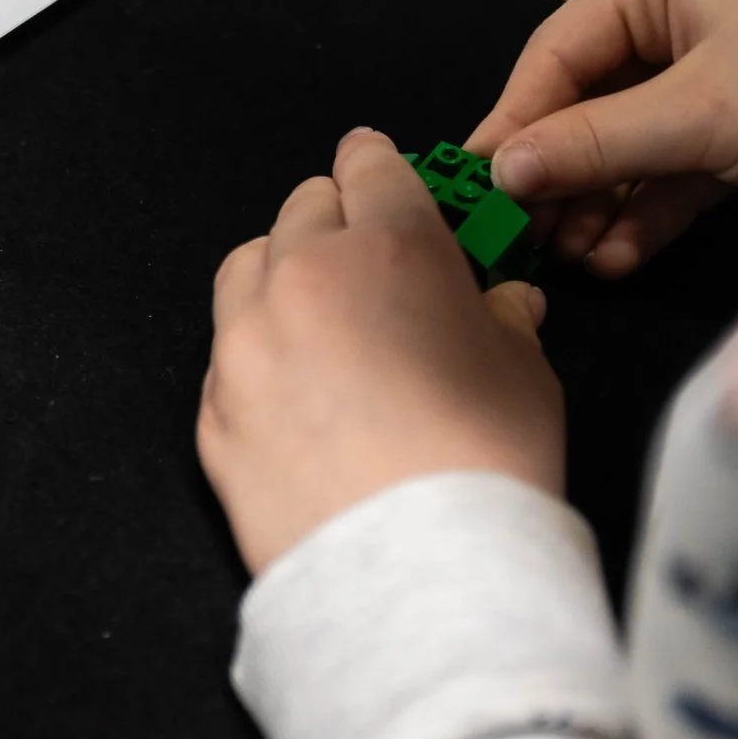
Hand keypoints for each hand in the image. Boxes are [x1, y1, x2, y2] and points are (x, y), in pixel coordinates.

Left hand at [201, 129, 564, 574]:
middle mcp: (304, 276)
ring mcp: (244, 344)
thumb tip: (503, 306)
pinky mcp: (212, 412)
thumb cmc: (485, 462)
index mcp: (389, 244)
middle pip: (303, 208)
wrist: (417, 572)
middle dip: (336, 220)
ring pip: (247, 267)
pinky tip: (294, 396)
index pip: (372, 166)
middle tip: (369, 261)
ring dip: (280, 273)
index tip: (382, 173)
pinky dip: (257, 355)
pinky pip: (226, 354)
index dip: (380, 166)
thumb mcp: (525, 372)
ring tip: (318, 315)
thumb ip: (504, 321)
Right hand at [466, 0, 737, 277]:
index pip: (562, 48)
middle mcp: (688, 11)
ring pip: (631, 138)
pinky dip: (646, 209)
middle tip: (517, 234)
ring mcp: (720, 70)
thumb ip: (595, 143)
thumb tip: (502, 169)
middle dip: (558, 169)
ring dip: (598, 199)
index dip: (516, 117)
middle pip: (591, 96)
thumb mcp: (699, 115)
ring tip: (565, 260)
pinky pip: (675, 166)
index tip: (476, 181)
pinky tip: (614, 256)